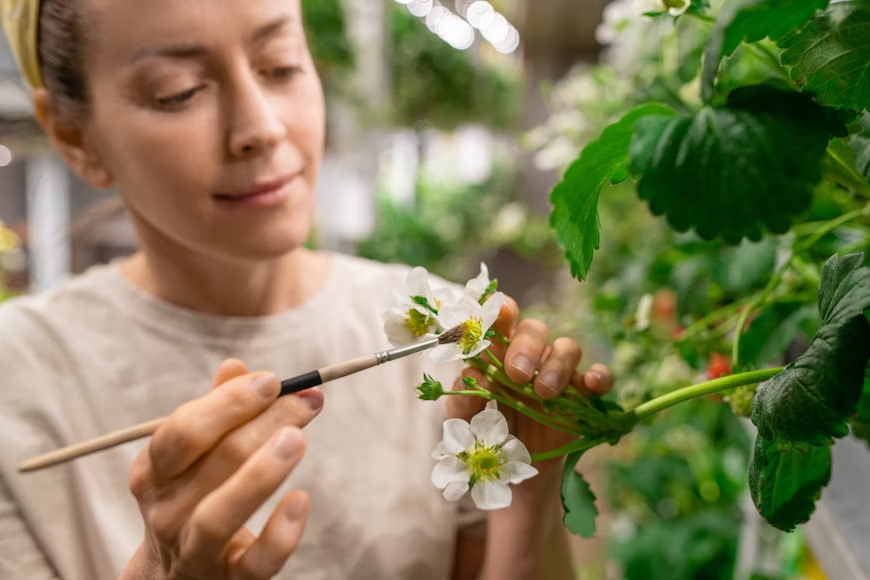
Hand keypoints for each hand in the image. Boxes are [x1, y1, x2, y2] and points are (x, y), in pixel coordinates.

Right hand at [122, 359, 323, 579]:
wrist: (173, 579)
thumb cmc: (193, 497)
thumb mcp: (192, 457)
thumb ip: (215, 411)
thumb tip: (236, 366)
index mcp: (153, 472)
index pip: (182, 432)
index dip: (228, 403)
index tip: (272, 380)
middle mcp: (166, 512)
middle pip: (213, 462)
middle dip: (265, 423)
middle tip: (307, 400)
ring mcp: (194, 551)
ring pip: (220, 515)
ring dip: (261, 473)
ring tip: (297, 439)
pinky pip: (256, 562)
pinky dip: (280, 532)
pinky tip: (301, 500)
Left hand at [448, 296, 613, 470]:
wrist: (512, 471)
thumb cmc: (486, 434)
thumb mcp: (466, 420)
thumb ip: (464, 398)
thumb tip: (477, 376)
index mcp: (498, 354)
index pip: (501, 321)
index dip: (501, 311)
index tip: (500, 311)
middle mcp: (531, 357)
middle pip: (535, 330)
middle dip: (526, 347)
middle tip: (517, 374)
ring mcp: (559, 375)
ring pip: (567, 348)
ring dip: (556, 365)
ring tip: (543, 392)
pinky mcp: (582, 397)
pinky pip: (600, 376)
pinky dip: (600, 375)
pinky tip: (592, 384)